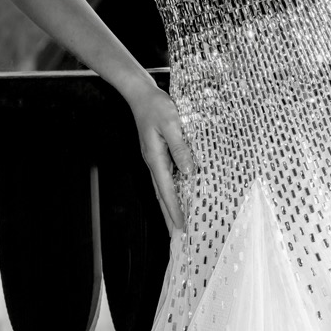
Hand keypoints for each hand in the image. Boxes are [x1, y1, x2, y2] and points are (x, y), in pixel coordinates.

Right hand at [128, 81, 193, 233]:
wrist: (141, 94)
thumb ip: (180, 148)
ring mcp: (154, 158)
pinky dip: (172, 189)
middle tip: (179, 235)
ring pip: (163, 187)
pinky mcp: (158, 153)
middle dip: (170, 215)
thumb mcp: (172, 125)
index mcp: (155, 158)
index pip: (166, 191)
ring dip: (171, 205)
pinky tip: (181, 193)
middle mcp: (153, 162)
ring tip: (179, 221)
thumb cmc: (156, 107)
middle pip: (162, 195)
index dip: (175, 210)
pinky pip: (166, 176)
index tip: (182, 227)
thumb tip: (189, 171)